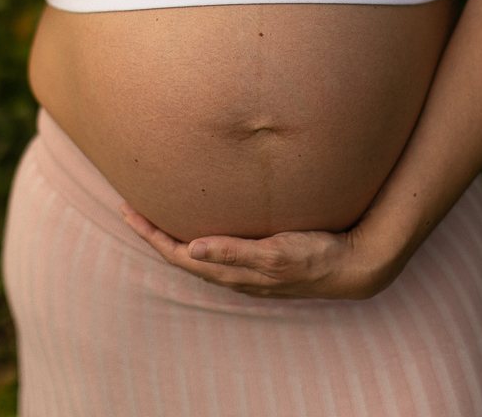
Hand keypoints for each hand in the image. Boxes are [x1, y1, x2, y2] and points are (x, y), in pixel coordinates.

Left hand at [119, 203, 402, 298]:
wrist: (353, 265)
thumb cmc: (315, 255)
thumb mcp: (275, 253)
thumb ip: (234, 251)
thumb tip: (191, 249)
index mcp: (233, 271)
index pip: (178, 254)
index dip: (152, 235)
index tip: (129, 212)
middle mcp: (235, 273)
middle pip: (182, 255)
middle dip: (155, 233)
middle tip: (130, 208)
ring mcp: (247, 270)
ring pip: (199, 254)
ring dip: (174, 236)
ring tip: (156, 215)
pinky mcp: (260, 261)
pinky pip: (218, 251)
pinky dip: (199, 238)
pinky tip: (202, 227)